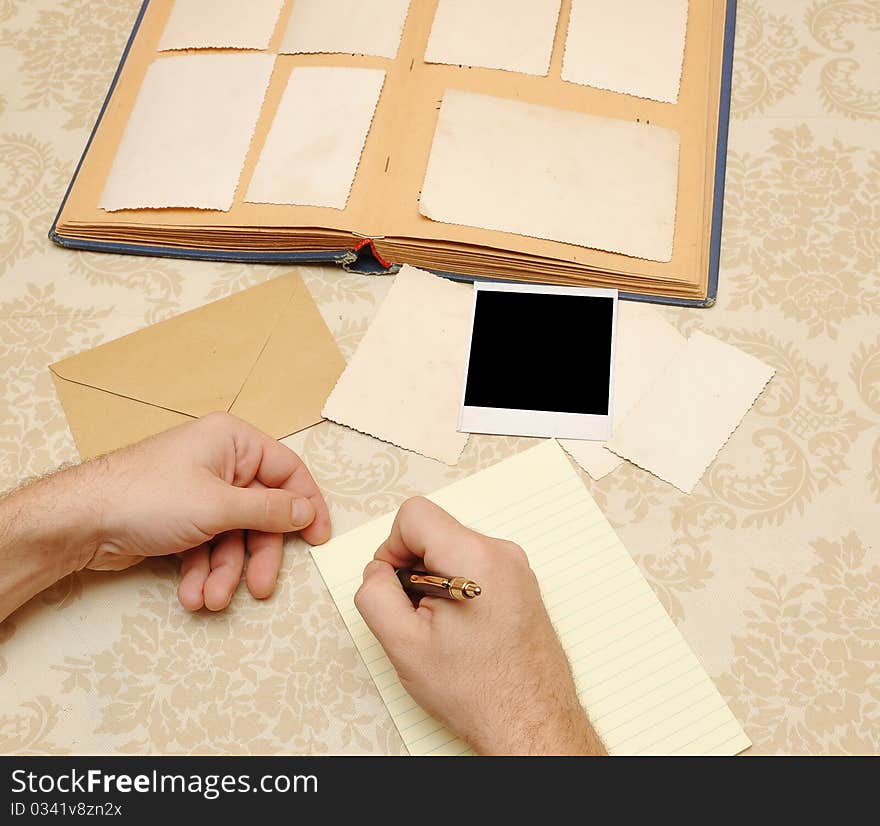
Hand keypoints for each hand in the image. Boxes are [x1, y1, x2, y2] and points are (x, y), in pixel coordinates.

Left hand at [83, 412, 329, 610]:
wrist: (81, 522)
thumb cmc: (147, 497)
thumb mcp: (219, 505)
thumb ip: (270, 510)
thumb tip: (306, 511)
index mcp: (233, 442)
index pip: (287, 471)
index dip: (307, 505)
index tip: (318, 538)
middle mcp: (220, 463)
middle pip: (260, 513)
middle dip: (254, 556)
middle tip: (259, 588)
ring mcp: (200, 492)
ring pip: (233, 536)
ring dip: (224, 573)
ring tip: (209, 600)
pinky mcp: (183, 518)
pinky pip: (208, 545)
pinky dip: (201, 571)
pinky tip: (191, 595)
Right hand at [354, 497, 604, 755]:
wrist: (530, 722)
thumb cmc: (477, 691)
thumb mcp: (403, 645)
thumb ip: (375, 594)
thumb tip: (376, 571)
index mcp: (474, 558)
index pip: (414, 514)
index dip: (392, 548)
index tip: (396, 585)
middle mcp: (502, 553)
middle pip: (434, 530)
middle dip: (414, 566)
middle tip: (418, 616)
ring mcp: (517, 567)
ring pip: (453, 548)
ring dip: (435, 579)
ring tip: (442, 627)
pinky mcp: (522, 582)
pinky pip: (475, 565)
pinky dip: (458, 586)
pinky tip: (462, 628)